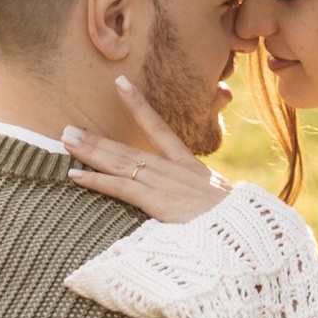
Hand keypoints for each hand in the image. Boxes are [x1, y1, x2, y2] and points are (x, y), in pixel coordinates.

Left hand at [58, 73, 228, 221]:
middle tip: (68, 127)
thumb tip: (197, 207)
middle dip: (98, 139)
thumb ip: (205, 203)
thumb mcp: (224, 207)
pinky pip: (122, 188)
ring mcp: (167, 185)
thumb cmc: (241, 227)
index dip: (139, 106)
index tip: (120, 83)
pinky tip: (75, 176)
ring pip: (121, 164)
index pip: (161, 130)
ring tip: (66, 141)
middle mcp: (176, 171)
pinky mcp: (160, 203)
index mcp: (192, 169)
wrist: (251, 235)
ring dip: (91, 153)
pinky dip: (97, 181)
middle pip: (130, 148)